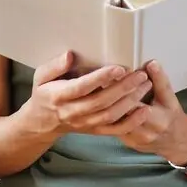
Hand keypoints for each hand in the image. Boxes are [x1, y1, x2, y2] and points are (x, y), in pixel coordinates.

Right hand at [19, 50, 151, 138]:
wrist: (43, 122)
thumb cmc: (44, 93)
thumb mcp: (41, 76)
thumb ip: (54, 66)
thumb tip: (70, 55)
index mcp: (60, 96)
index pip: (83, 87)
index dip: (101, 78)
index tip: (118, 68)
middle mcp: (74, 112)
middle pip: (102, 101)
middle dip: (123, 88)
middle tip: (140, 74)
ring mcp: (86, 123)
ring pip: (111, 115)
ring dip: (131, 101)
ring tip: (145, 85)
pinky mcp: (95, 130)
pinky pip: (115, 130)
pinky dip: (132, 122)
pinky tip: (144, 110)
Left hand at [99, 61, 186, 162]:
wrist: (175, 141)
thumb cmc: (171, 115)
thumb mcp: (170, 97)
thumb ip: (160, 80)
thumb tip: (152, 63)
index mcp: (157, 120)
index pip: (134, 103)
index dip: (124, 90)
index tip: (115, 76)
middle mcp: (145, 132)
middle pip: (121, 113)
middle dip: (112, 97)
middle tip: (101, 81)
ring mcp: (135, 140)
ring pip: (115, 121)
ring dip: (107, 107)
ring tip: (99, 91)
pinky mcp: (127, 143)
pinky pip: (114, 128)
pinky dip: (108, 115)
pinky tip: (102, 104)